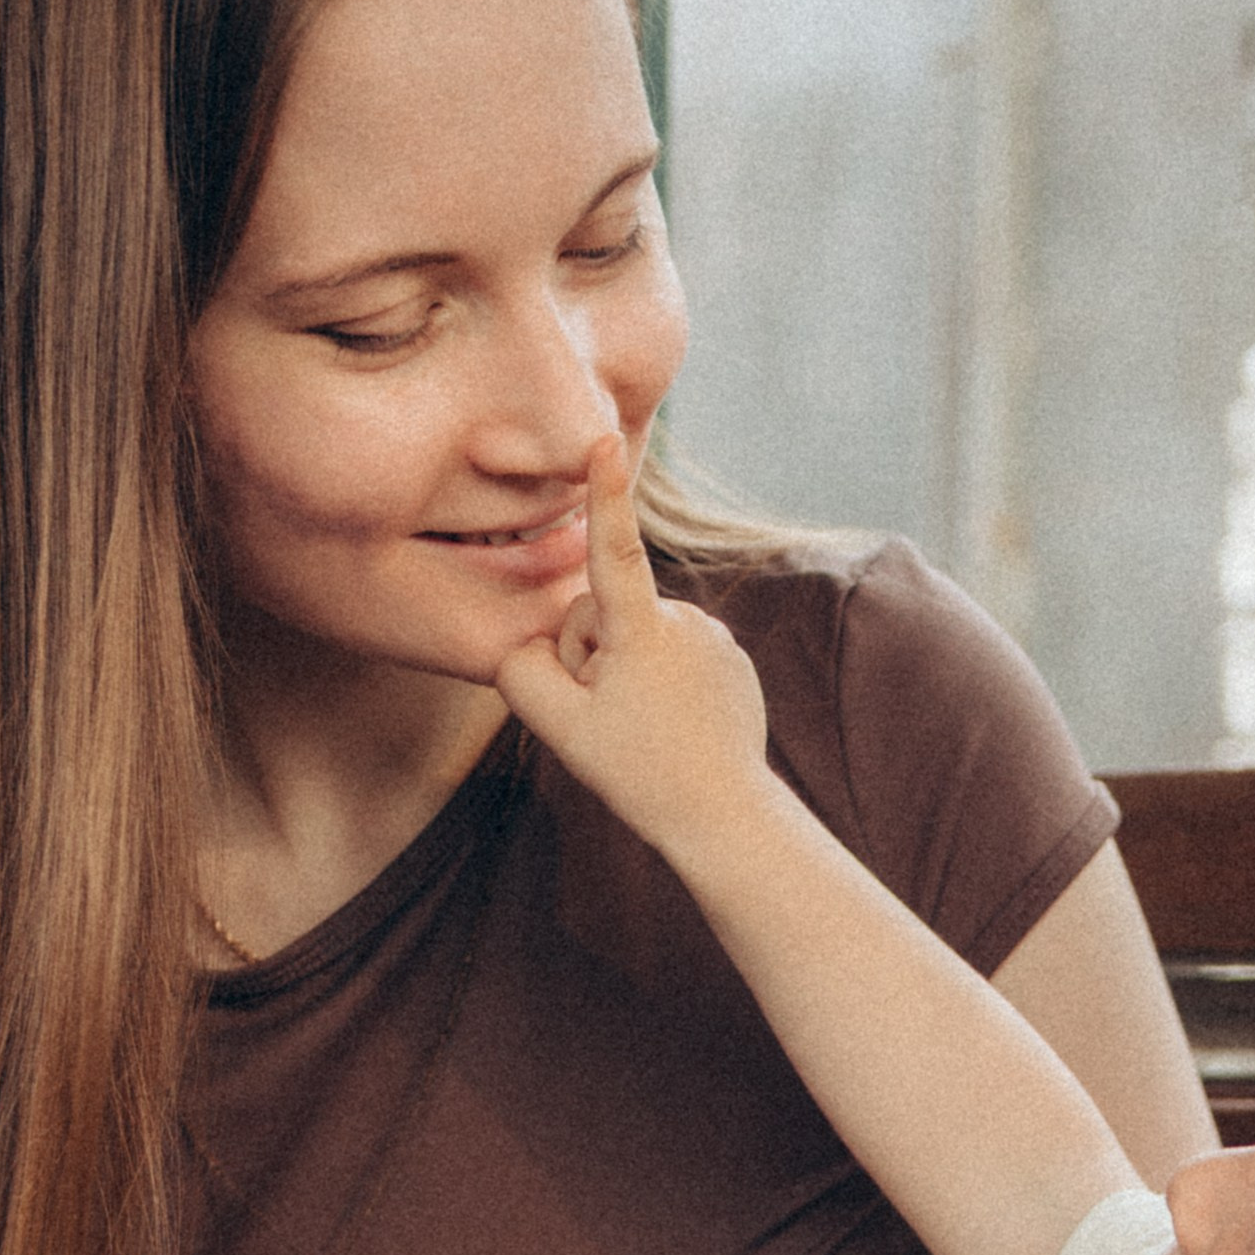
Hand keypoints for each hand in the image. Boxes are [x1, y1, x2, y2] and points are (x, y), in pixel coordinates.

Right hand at [496, 430, 770, 862]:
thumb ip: (521, 672)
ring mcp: (716, 638)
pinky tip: (673, 728)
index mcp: (643, 628)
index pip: (613, 550)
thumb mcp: (558, 726)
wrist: (725, 815)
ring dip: (627, 675)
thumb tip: (530, 643)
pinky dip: (663, 685)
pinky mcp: (734, 661)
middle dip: (590, 659)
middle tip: (606, 719)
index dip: (603, 494)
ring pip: (640, 639)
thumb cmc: (639, 772)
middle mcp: (686, 619)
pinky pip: (676, 657)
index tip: (603, 439)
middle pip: (603, 618)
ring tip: (644, 730)